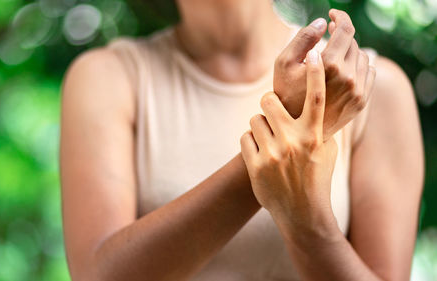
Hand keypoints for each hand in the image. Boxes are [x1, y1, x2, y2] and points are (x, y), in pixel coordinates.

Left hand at [241, 50, 337, 239]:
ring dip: (259, 126)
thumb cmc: (316, 178)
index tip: (316, 54)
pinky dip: (250, 143)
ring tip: (268, 140)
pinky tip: (260, 154)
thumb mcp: (327, 153)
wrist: (302, 213)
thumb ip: (321, 127)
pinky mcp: (255, 165)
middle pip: (269, 100)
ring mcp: (272, 154)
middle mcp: (293, 142)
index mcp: (314, 136)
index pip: (317, 98)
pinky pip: (244, 138)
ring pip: (254, 119)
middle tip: (272, 112)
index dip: (316, 74)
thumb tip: (319, 101)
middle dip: (269, 103)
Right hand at [273, 9, 375, 139]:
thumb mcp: (283, 63)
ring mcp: (358, 91)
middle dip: (341, 36)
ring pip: (362, 57)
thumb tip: (322, 22)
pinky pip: (369, 73)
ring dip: (349, 51)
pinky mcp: (361, 102)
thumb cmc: (285, 94)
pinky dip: (359, 66)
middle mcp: (348, 78)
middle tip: (329, 34)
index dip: (340, 17)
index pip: (345, 30)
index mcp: (330, 65)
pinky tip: (345, 68)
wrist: (295, 130)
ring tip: (334, 54)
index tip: (332, 15)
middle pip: (353, 43)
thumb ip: (303, 38)